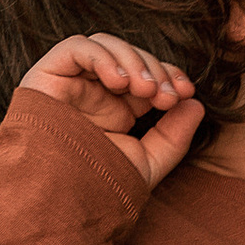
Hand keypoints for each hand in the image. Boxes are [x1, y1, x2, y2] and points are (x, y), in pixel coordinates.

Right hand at [18, 35, 203, 186]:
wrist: (56, 199)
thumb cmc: (96, 187)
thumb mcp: (146, 164)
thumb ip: (173, 137)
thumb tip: (196, 104)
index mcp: (115, 109)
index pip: (145, 74)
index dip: (168, 74)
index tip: (186, 91)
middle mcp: (92, 92)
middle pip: (129, 57)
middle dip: (154, 69)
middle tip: (164, 95)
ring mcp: (70, 82)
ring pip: (105, 45)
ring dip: (133, 61)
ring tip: (144, 89)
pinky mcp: (47, 75)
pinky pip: (76, 48)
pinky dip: (103, 56)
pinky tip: (118, 81)